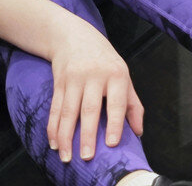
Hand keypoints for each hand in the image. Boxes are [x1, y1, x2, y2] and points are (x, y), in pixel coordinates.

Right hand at [47, 25, 143, 163]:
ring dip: (66, 136)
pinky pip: (55, 108)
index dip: (115, 123)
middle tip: (87, 156)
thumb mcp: (123, 73)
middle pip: (89, 109)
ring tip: (67, 156)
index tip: (112, 143)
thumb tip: (138, 132)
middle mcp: (94, 75)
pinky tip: (54, 143)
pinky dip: (53, 127)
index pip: (117, 102)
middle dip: (87, 134)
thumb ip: (132, 103)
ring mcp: (74, 78)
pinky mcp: (59, 82)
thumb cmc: (103, 59)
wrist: (72, 35)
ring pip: (69, 111)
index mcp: (115, 74)